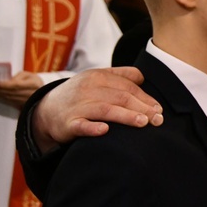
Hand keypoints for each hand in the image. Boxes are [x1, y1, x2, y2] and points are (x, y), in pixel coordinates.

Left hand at [0, 71, 42, 108]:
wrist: (42, 91)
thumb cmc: (33, 80)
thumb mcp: (28, 74)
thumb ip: (18, 77)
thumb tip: (7, 82)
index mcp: (33, 84)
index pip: (16, 85)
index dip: (5, 85)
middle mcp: (31, 93)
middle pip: (12, 92)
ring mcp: (28, 100)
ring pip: (10, 98)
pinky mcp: (24, 105)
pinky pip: (11, 101)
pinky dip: (3, 98)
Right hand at [32, 67, 163, 153]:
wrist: (46, 110)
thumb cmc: (80, 95)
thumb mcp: (97, 79)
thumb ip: (120, 75)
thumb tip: (143, 76)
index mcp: (99, 77)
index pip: (128, 87)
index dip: (146, 98)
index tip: (160, 110)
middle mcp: (88, 89)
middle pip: (121, 97)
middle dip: (142, 108)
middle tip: (158, 120)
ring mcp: (77, 106)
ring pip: (105, 110)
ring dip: (126, 116)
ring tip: (143, 123)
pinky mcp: (67, 124)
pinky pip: (81, 125)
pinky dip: (92, 128)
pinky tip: (105, 130)